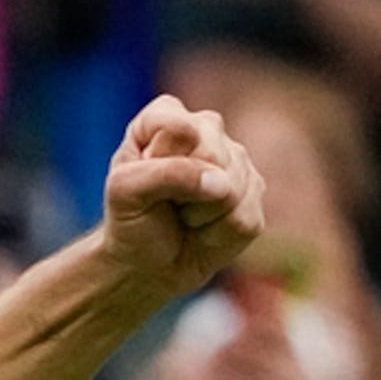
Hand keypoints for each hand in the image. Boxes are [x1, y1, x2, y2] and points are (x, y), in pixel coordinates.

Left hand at [100, 98, 265, 303]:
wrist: (147, 263)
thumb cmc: (131, 220)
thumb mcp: (125, 192)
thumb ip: (165, 174)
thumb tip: (222, 183)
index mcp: (165, 116)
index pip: (178, 127)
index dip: (161, 161)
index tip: (140, 180)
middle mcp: (206, 129)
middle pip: (212, 154)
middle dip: (184, 190)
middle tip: (166, 203)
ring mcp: (236, 160)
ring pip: (232, 189)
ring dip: (200, 216)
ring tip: (184, 217)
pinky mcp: (255, 193)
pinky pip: (245, 219)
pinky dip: (217, 236)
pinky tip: (204, 230)